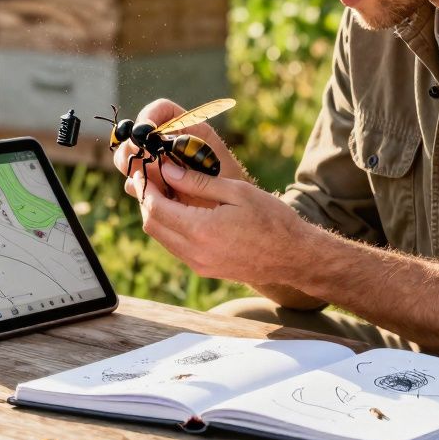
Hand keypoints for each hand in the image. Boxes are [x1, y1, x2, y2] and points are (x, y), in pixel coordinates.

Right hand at [110, 98, 246, 207]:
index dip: (148, 117)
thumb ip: (186, 166)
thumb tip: (156, 163)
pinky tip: (148, 197)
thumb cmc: (231, 190)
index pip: (161, 111)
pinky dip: (138, 188)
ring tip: (146, 183)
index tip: (144, 133)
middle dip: (133, 147)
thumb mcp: (213, 172)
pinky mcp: (156, 184)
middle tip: (139, 164)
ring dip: (133, 169)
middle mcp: (172, 144)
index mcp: (190, 130)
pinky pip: (137, 181)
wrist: (236, 212)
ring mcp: (162, 164)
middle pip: (139, 135)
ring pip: (132, 158)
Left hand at [125, 161, 313, 284]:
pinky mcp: (205, 269)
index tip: (143, 170)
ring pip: (162, 238)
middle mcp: (195, 252)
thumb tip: (168, 170)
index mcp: (201, 230)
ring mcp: (199, 265)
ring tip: (164, 190)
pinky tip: (181, 210)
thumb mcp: (236, 192)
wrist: (294, 257)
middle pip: (152, 225)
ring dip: (157, 215)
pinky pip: (176, 247)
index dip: (145, 187)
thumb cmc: (272, 220)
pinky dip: (171, 228)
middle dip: (146, 200)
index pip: (156, 208)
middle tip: (150, 178)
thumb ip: (198, 182)